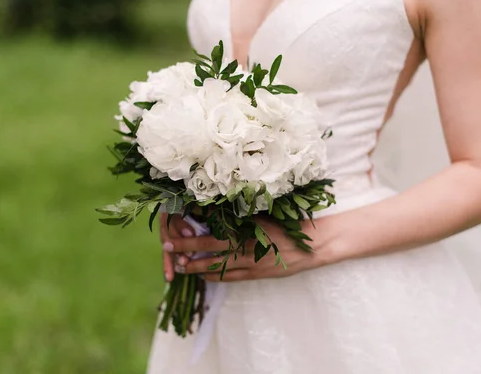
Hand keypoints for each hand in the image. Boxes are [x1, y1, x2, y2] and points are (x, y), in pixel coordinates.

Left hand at [159, 215, 335, 281]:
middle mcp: (243, 248)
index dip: (191, 229)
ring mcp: (249, 264)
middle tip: (166, 247)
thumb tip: (219, 203)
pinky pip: (229, 278)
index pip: (210, 229)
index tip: (175, 224)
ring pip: (215, 267)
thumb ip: (243, 211)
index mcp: (245, 229)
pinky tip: (203, 275)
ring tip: (179, 266)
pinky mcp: (256, 274)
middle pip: (207, 250)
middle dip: (184, 249)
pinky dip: (214, 276)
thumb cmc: (291, 222)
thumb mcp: (265, 212)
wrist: (313, 245)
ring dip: (195, 266)